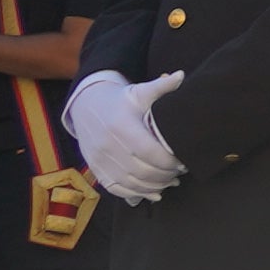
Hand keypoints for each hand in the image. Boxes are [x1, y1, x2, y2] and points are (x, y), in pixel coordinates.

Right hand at [66, 71, 185, 205]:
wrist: (85, 106)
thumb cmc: (119, 99)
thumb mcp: (139, 91)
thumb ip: (161, 86)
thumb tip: (181, 75)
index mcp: (122, 126)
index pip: (150, 153)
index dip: (170, 163)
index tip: (184, 163)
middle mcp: (108, 145)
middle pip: (142, 171)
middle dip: (165, 177)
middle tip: (179, 175)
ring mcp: (99, 159)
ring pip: (130, 183)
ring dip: (153, 187)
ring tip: (169, 183)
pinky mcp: (94, 168)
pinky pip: (115, 188)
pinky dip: (134, 194)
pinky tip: (151, 193)